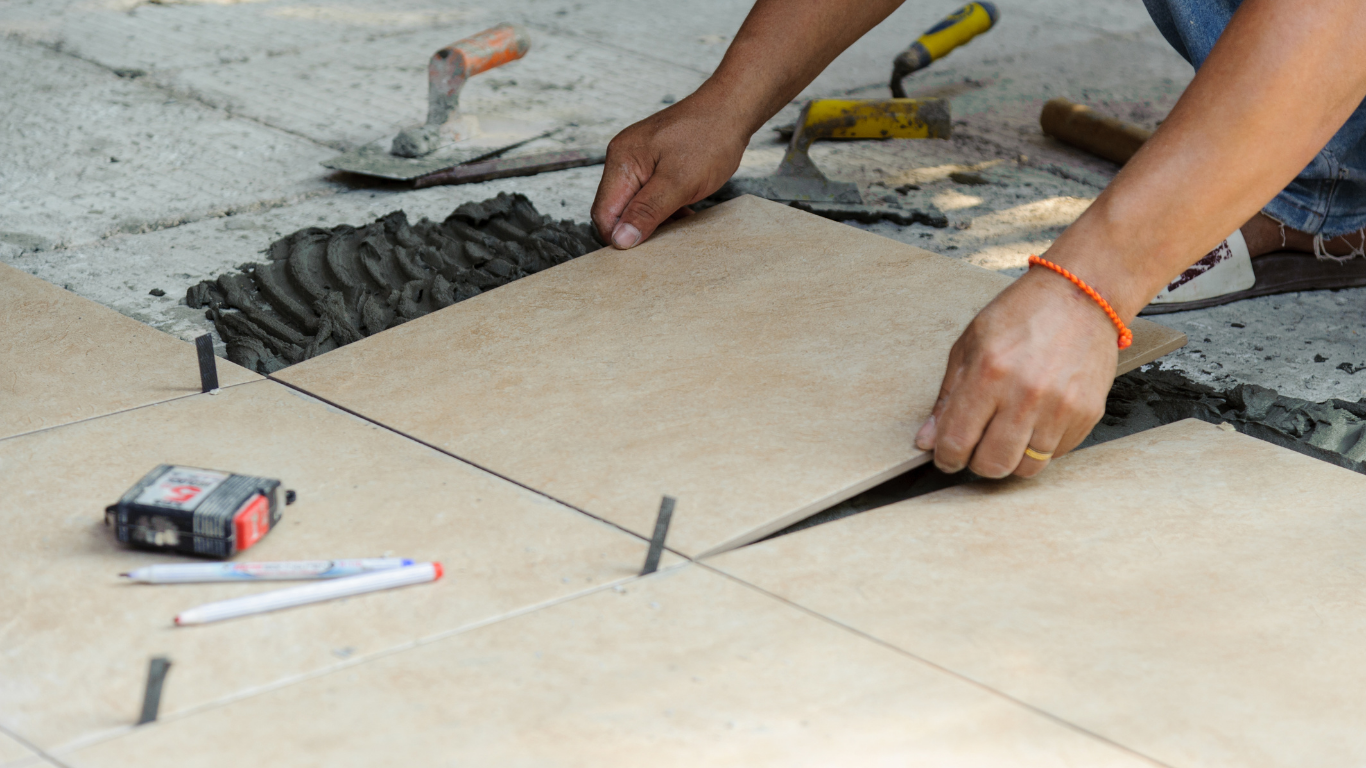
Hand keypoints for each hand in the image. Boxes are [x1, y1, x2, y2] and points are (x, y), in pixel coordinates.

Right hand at [591, 94, 750, 248]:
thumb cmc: (709, 138)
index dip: (620, 237)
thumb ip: (647, 212)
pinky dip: (662, 209)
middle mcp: (623, 159)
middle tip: (666, 239)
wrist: (731, 110)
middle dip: (637, 229)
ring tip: (679, 223)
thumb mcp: (679, 182)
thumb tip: (620, 240)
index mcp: (622, 161)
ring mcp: (637, 160)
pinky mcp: (652, 163)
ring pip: (633, 205)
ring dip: (652, 220)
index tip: (644, 252)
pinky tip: (682, 212)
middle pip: (615, 210)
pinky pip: (647, 195)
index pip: (604, 213)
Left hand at [914, 267, 1119, 477]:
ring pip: (1026, 467)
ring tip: (1007, 434)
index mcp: (988, 373)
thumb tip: (926, 440)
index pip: (957, 441)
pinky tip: (1035, 422)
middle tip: (977, 446)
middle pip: (992, 464)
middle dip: (977, 463)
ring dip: (1010, 459)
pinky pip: (1056, 455)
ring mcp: (1060, 407)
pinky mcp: (1086, 413)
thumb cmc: (1021, 315)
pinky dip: (1040, 447)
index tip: (947, 456)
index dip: (946, 457)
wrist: (1081, 296)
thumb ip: (947, 397)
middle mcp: (1025, 394)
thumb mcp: (970, 344)